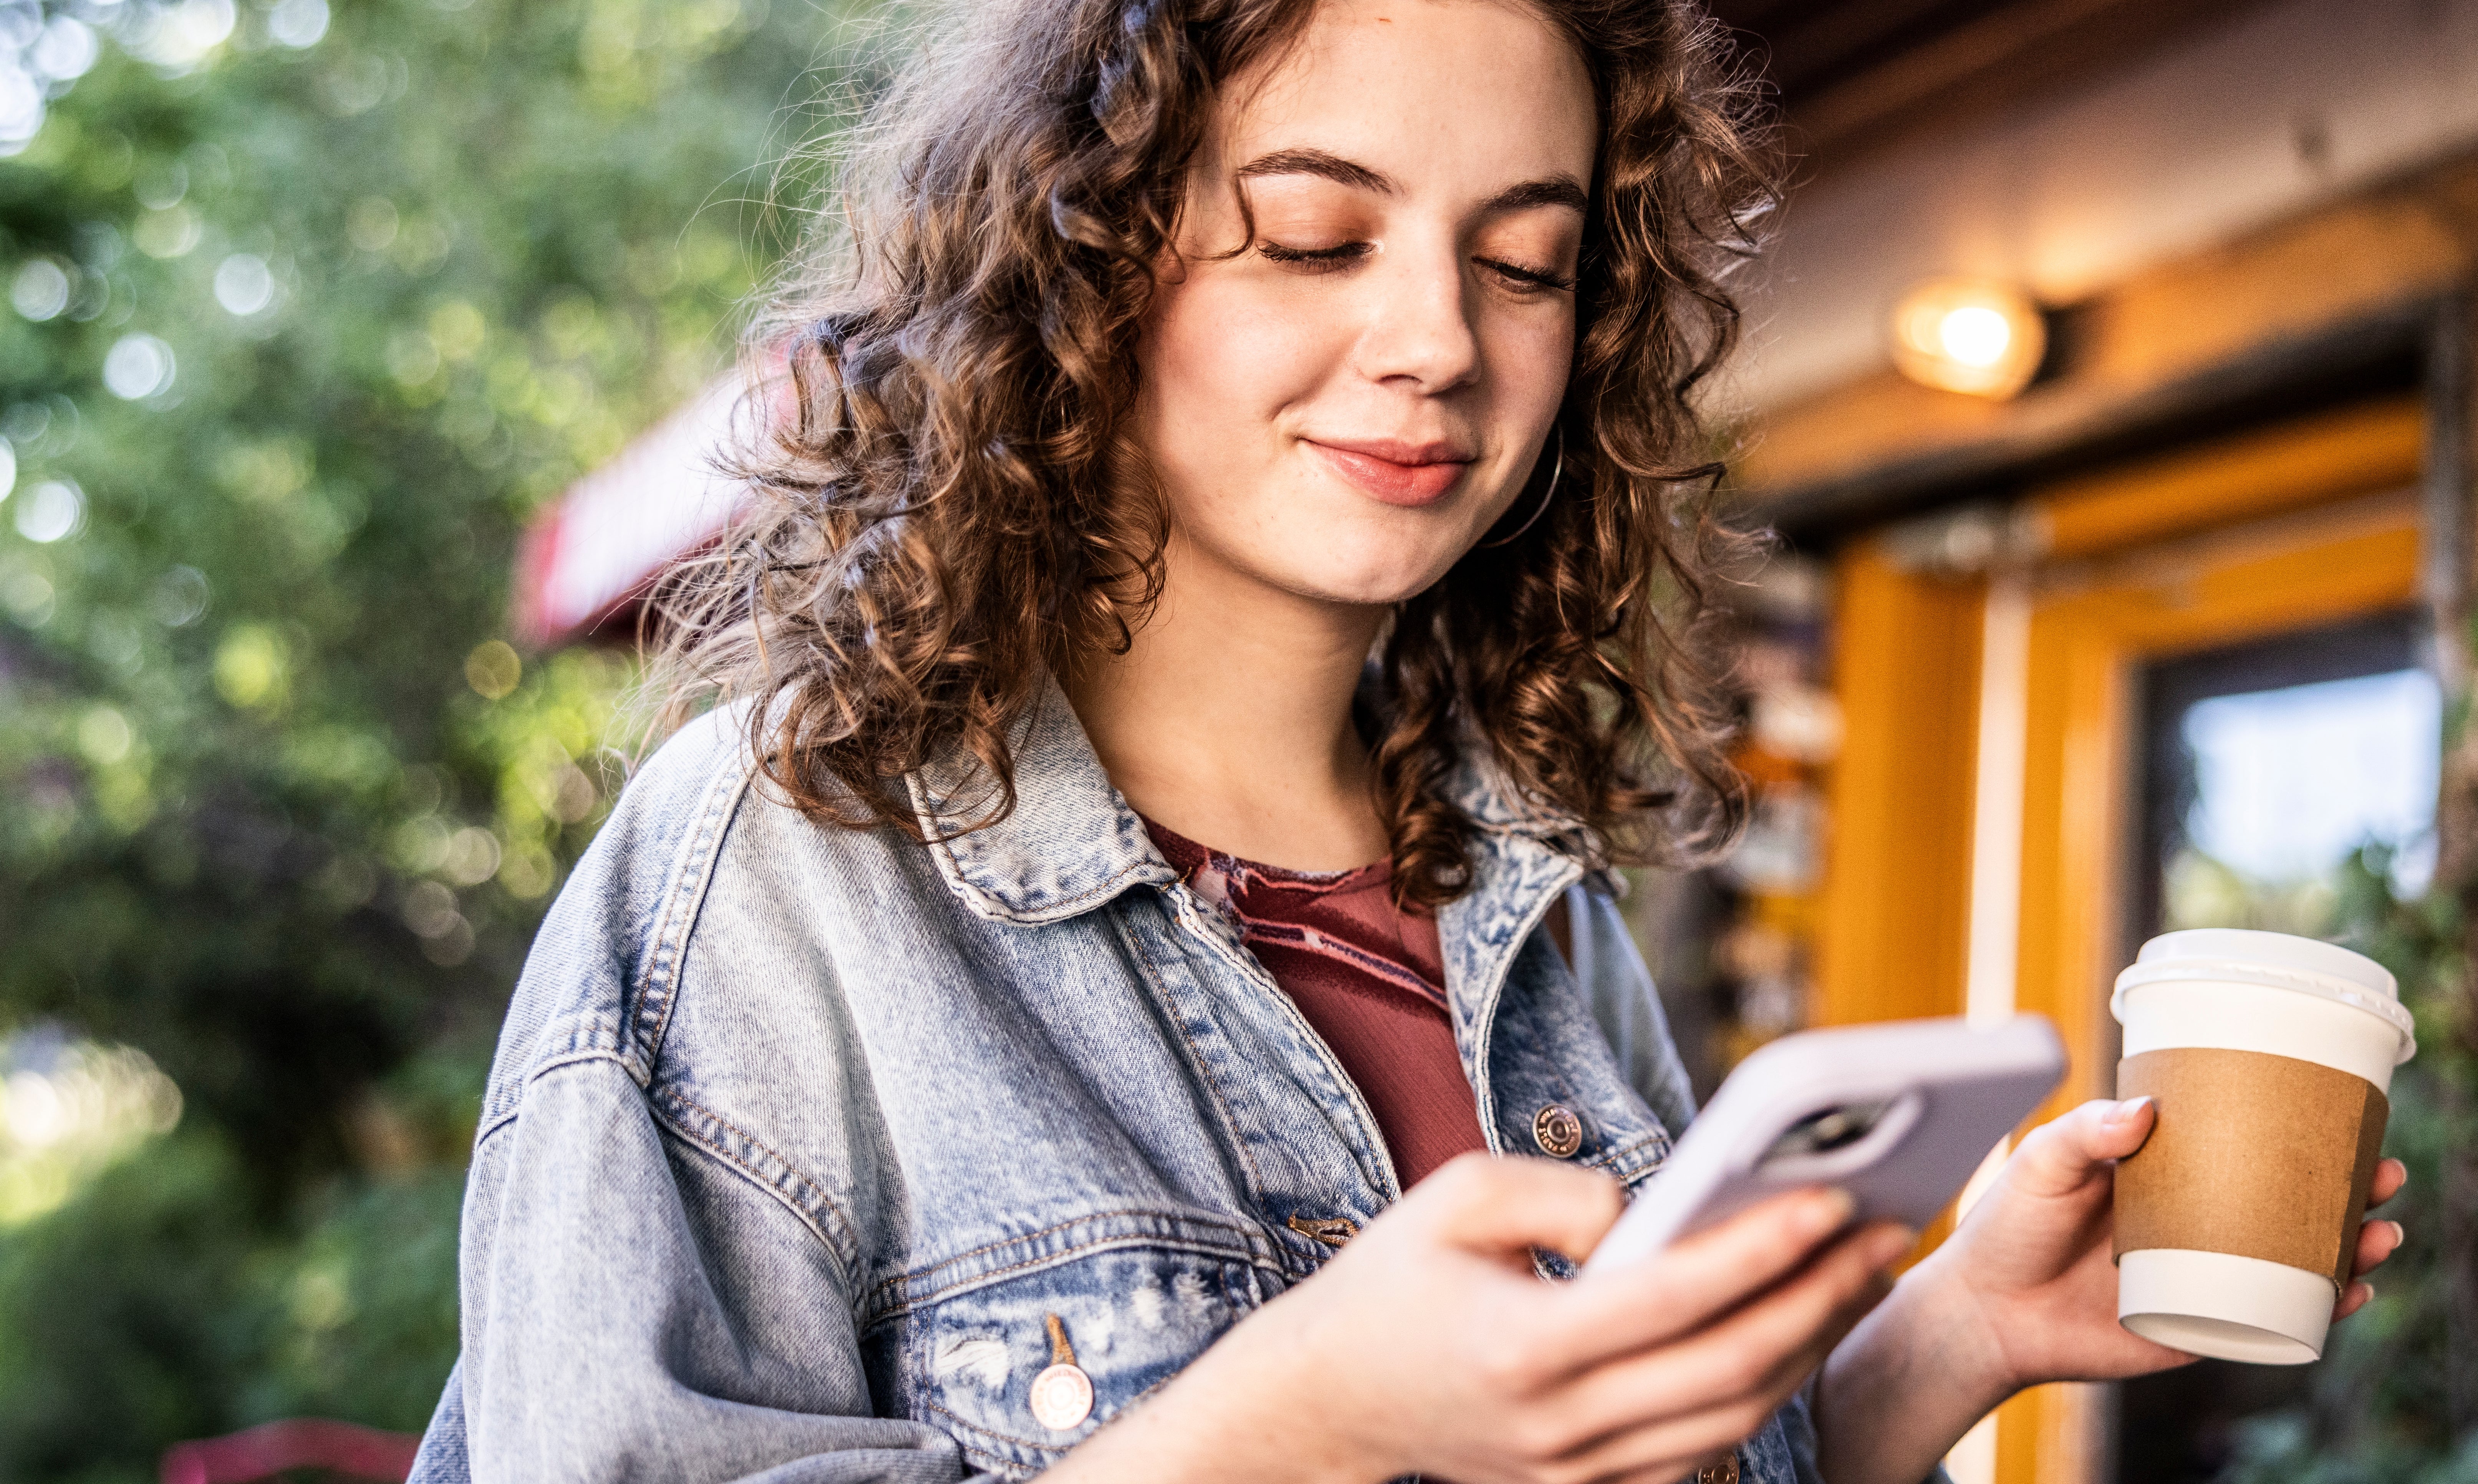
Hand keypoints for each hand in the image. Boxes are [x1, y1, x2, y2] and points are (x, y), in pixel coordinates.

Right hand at [1053, 1153, 1914, 1483]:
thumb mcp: (1453, 1198)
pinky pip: (1702, 1449)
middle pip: (1729, 1366)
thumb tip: (1653, 1208)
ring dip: (1810, 1346)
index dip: (1765, 1244)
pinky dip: (1763, 1394)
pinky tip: (1798, 1334)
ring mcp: (1577, 1470)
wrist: (1330, 1398)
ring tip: (1859, 1275)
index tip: (1834, 1194)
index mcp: (1524, 1345)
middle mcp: (1559, 1424)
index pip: (1678, 1294)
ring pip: (1732, 1418)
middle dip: (1821, 1295)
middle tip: (1887, 1229)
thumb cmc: (1392, 1281)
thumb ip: (1558, 1190)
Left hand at [1926, 1097, 2407, 1391]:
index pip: (2248, 1142)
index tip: (2347, 1115)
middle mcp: (2197, 1218)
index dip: (2302, 1131)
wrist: (1985, 1310)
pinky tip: (2348, 1293)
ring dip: (2350, 1247)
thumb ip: (2085, 1133)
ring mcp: (2205, 1273)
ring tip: (2378, 1234)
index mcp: (2168, 1170)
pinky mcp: (2200, 1324)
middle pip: (2291, 1199)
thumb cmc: (2009, 1226)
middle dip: (2349, 1188)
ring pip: (2297, 1258)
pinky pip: (2273, 1317)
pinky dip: (2319, 1308)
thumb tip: (2144, 1112)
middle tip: (2383, 1175)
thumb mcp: (2041, 1163)